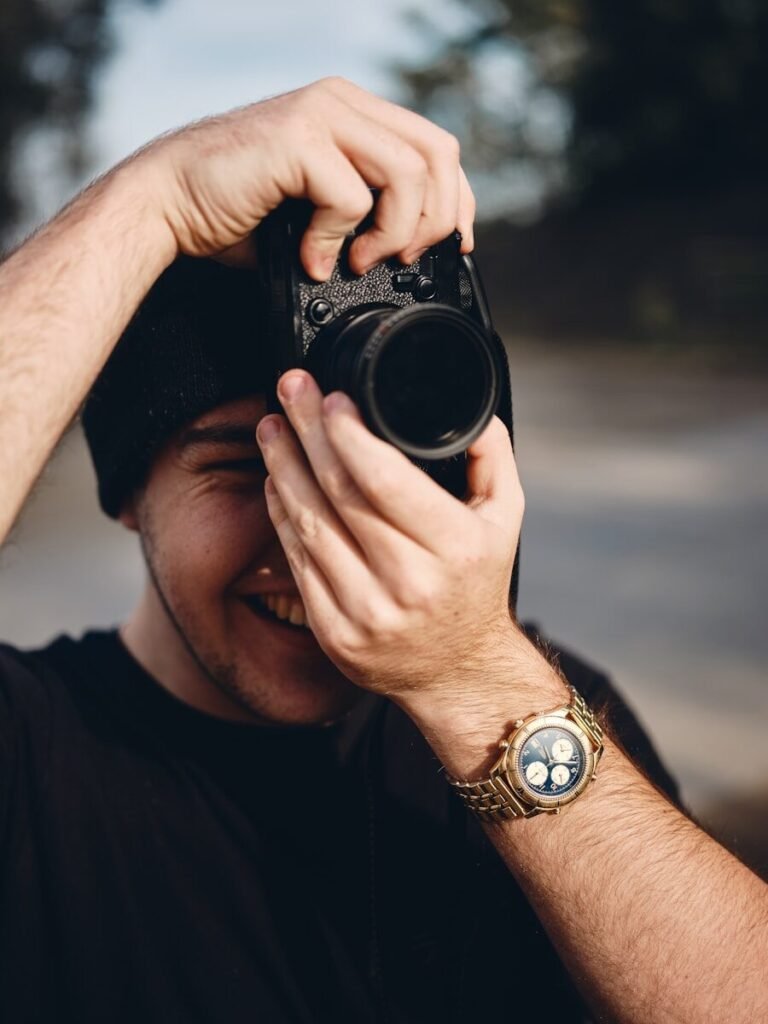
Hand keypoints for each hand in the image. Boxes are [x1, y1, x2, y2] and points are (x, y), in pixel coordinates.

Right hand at [136, 77, 474, 279]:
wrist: (168, 204)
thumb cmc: (237, 213)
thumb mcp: (320, 210)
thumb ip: (367, 211)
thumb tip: (415, 247)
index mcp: (354, 114)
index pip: (437, 147)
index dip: (456, 201)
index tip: (452, 246)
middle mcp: (342, 102)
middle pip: (438, 154)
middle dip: (437, 219)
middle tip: (405, 258)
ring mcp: (321, 114)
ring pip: (408, 173)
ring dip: (394, 232)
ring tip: (358, 261)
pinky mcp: (297, 138)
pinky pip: (352, 197)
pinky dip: (337, 240)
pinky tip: (311, 256)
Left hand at [255, 369, 525, 703]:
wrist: (458, 671)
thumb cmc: (478, 583)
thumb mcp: (506, 519)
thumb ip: (490, 459)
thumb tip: (471, 409)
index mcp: (453, 547)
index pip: (384, 479)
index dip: (348, 433)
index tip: (330, 398)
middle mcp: (409, 582)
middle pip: (339, 493)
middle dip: (308, 432)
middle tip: (289, 390)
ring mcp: (366, 611)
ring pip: (309, 523)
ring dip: (283, 467)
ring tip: (271, 428)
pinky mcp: (333, 632)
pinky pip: (297, 560)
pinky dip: (281, 514)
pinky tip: (274, 480)